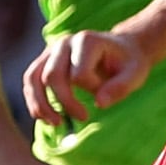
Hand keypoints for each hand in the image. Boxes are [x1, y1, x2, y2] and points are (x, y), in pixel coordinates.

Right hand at [25, 28, 150, 124]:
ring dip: (40, 104)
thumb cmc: (128, 63)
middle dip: (64, 102)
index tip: (104, 97)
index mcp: (87, 40)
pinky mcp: (44, 60)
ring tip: (55, 124)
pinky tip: (45, 118)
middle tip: (83, 118)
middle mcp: (65, 42)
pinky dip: (34, 101)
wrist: (121, 49)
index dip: (91, 91)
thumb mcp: (135, 74)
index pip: (79, 74)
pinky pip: (30, 81)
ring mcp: (51, 50)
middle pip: (52, 76)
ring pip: (33, 78)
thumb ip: (120, 88)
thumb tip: (99, 104)